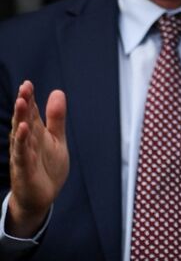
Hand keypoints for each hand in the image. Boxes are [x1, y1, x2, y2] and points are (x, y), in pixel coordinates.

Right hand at [7, 81, 68, 238]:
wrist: (42, 199)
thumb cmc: (47, 167)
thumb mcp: (56, 139)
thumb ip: (56, 118)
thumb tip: (57, 91)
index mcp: (35, 133)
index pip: (31, 113)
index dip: (30, 99)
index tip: (27, 83)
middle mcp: (27, 142)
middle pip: (24, 120)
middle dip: (24, 104)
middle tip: (24, 87)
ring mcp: (24, 156)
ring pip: (21, 135)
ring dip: (20, 118)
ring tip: (21, 102)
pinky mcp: (24, 171)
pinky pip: (22, 154)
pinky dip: (22, 142)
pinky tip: (22, 129)